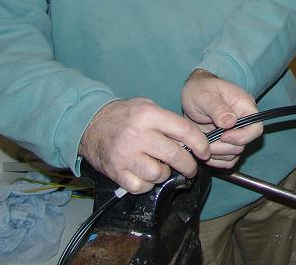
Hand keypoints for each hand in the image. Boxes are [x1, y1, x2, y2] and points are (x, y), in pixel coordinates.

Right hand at [79, 97, 209, 193]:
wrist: (90, 124)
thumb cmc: (125, 116)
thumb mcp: (147, 107)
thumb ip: (169, 122)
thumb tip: (193, 142)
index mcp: (149, 115)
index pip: (184, 130)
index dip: (200, 143)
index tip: (205, 152)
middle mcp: (138, 135)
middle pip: (175, 155)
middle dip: (189, 165)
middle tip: (191, 167)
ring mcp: (125, 155)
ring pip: (159, 174)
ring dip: (165, 174)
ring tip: (162, 168)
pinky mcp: (116, 172)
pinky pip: (141, 187)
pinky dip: (147, 185)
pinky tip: (145, 175)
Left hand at [180, 69, 262, 168]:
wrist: (192, 95)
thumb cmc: (200, 90)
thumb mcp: (205, 95)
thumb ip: (218, 108)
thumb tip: (231, 122)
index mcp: (244, 106)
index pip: (256, 127)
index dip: (242, 136)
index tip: (223, 136)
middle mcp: (243, 121)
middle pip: (243, 144)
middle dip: (223, 146)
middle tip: (205, 140)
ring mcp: (235, 133)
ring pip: (234, 154)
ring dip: (217, 153)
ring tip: (202, 142)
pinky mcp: (226, 143)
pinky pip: (227, 160)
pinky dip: (215, 159)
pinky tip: (204, 150)